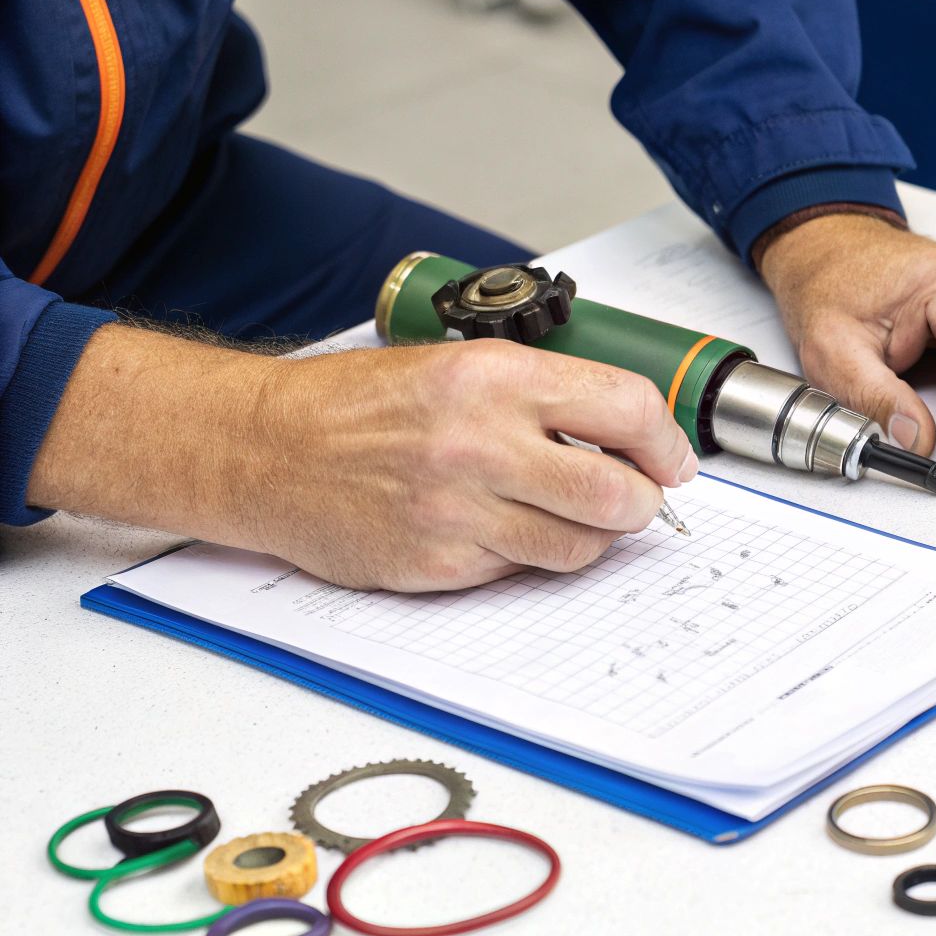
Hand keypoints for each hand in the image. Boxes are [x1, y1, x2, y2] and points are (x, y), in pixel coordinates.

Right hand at [29, 327, 694, 590]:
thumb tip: (631, 435)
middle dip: (641, 503)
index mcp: (496, 377)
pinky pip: (522, 572)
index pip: (628, 408)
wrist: (264, 448)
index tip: (671, 460)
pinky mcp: (439, 563)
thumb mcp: (459, 364)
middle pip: (620, 495)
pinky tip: (502, 530)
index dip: (666, 442)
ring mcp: (460, 510)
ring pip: (581, 546)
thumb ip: (545, 395)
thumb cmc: (359, 405)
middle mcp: (482, 442)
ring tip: (565, 515)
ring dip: (591, 537)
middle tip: (633, 499)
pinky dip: (527, 557)